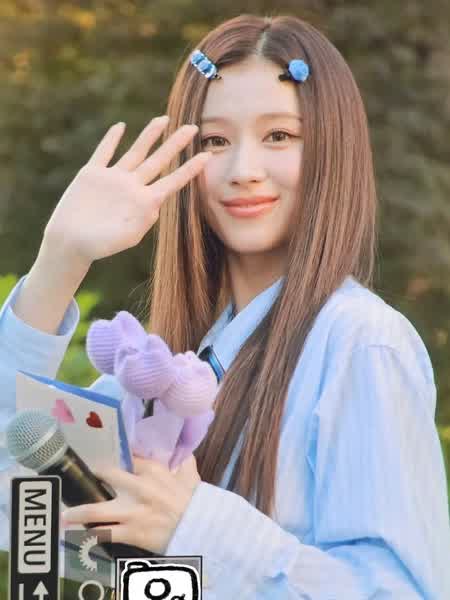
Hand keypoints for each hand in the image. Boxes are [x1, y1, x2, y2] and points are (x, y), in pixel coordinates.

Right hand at [43, 116, 211, 265]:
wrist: (71, 242)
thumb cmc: (100, 245)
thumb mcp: (128, 236)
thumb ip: (144, 220)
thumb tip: (155, 204)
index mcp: (144, 202)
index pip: (172, 181)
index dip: (190, 168)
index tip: (208, 155)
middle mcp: (132, 187)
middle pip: (158, 160)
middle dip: (175, 144)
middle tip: (193, 127)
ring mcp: (113, 179)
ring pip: (135, 152)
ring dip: (149, 135)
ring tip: (164, 119)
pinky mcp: (92, 174)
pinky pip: (104, 152)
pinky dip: (111, 139)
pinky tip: (121, 127)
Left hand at [61, 454, 200, 553]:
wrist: (199, 529)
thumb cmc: (194, 501)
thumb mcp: (190, 475)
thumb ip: (183, 461)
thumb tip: (181, 450)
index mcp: (152, 470)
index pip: (127, 458)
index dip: (114, 458)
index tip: (104, 461)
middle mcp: (138, 487)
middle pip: (107, 476)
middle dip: (92, 476)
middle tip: (81, 477)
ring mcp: (132, 511)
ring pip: (97, 510)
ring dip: (79, 512)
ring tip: (65, 515)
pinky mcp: (130, 532)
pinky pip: (105, 534)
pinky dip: (94, 534)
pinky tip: (86, 534)